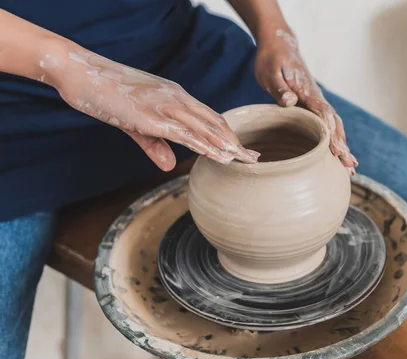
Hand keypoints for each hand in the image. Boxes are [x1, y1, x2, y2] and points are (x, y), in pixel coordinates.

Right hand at [42, 47, 258, 170]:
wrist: (81, 73)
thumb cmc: (107, 94)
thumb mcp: (134, 124)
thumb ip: (154, 145)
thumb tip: (169, 166)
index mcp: (175, 96)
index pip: (209, 117)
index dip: (227, 134)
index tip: (241, 149)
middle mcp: (176, 97)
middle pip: (214, 122)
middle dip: (234, 142)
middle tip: (253, 159)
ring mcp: (166, 105)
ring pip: (205, 128)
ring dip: (225, 145)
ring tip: (243, 160)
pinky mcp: (152, 115)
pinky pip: (185, 133)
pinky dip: (205, 146)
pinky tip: (219, 156)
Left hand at [254, 29, 357, 173]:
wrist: (280, 46)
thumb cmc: (272, 60)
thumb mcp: (270, 73)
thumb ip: (280, 88)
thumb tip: (291, 101)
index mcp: (307, 91)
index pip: (323, 114)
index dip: (331, 133)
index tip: (337, 150)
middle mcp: (317, 98)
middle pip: (334, 124)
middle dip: (343, 145)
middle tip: (350, 166)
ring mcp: (317, 103)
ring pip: (334, 126)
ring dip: (343, 145)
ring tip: (351, 167)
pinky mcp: (313, 106)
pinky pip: (327, 125)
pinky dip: (335, 139)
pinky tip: (338, 153)